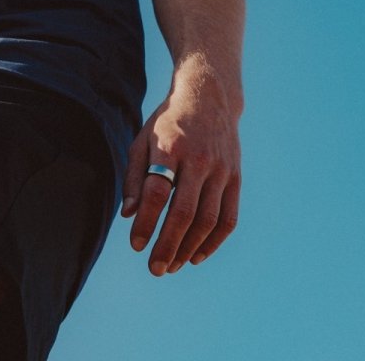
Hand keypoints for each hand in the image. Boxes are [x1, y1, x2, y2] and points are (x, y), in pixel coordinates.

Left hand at [121, 68, 241, 275]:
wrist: (209, 97)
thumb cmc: (167, 123)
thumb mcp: (143, 140)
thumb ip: (134, 177)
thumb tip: (128, 214)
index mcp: (170, 147)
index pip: (157, 192)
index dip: (146, 222)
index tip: (135, 244)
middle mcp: (199, 159)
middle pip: (184, 211)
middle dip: (168, 245)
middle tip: (155, 268)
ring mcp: (222, 169)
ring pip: (208, 219)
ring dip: (189, 248)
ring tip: (172, 265)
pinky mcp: (236, 178)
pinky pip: (228, 217)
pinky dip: (214, 241)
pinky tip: (197, 256)